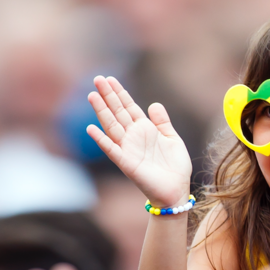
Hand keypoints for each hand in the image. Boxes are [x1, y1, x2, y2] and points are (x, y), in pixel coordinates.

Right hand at [86, 76, 192, 207]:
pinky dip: (101, 140)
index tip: (109, 79)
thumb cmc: (175, 167)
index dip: (120, 92)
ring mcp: (128, 149)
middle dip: (108, 95)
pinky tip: (91, 128)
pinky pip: (111, 150)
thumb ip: (163, 122)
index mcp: (144, 129)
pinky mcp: (126, 163)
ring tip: (92, 96)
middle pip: (117, 112)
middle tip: (97, 79)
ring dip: (101, 111)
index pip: (129, 107)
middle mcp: (133, 137)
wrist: (177, 190)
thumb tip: (153, 104)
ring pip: (112, 126)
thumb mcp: (172, 139)